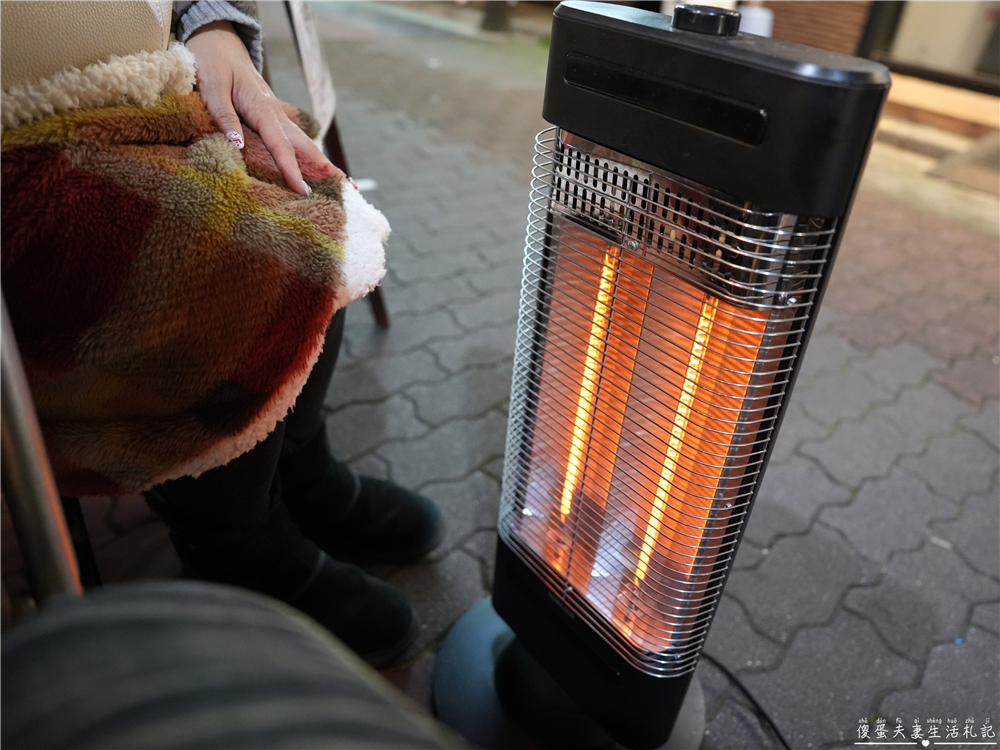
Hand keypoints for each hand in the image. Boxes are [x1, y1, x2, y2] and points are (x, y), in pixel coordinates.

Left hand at [185, 21, 331, 194]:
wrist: (218, 40)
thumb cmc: (213, 61)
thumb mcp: (212, 87)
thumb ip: (224, 116)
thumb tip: (237, 145)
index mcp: (262, 108)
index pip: (280, 145)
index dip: (291, 169)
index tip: (302, 189)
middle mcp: (274, 113)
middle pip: (303, 144)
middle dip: (323, 166)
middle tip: (344, 186)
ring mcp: (274, 115)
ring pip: (300, 142)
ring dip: (318, 161)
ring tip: (336, 180)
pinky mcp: (268, 116)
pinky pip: (289, 139)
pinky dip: (304, 154)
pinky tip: (310, 167)